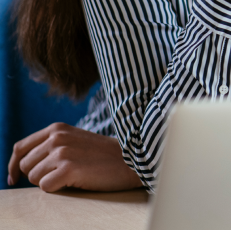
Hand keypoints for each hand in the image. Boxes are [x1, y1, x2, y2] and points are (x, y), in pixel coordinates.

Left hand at [7, 123, 142, 191]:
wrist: (131, 159)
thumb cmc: (102, 155)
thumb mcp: (75, 140)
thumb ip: (51, 145)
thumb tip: (20, 166)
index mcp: (57, 128)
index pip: (20, 148)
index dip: (13, 166)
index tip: (12, 180)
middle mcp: (57, 137)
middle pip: (24, 166)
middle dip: (38, 175)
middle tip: (61, 175)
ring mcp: (62, 152)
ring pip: (33, 178)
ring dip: (49, 182)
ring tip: (72, 176)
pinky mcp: (68, 168)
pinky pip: (45, 187)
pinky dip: (58, 189)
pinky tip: (75, 181)